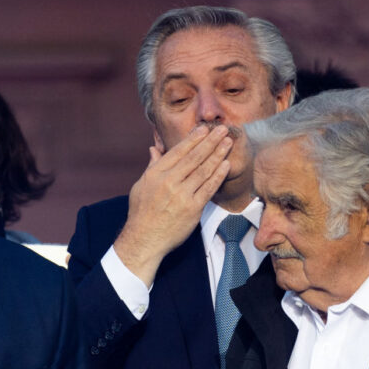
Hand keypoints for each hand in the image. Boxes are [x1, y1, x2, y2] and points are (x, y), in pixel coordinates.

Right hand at [114, 125, 232, 286]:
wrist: (145, 239)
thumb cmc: (142, 213)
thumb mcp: (141, 186)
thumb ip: (152, 166)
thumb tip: (154, 149)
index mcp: (156, 174)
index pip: (178, 151)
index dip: (193, 139)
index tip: (204, 128)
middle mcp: (169, 181)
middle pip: (194, 157)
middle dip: (210, 141)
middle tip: (222, 129)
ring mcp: (182, 195)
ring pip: (203, 170)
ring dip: (218, 155)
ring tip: (228, 143)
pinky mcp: (193, 209)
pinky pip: (208, 189)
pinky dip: (218, 176)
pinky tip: (226, 165)